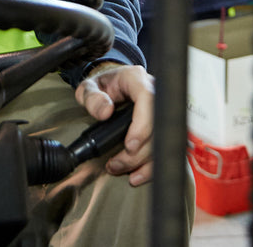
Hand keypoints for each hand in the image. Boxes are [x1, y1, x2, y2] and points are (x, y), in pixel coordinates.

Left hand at [74, 63, 154, 184]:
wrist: (112, 86)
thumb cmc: (104, 85)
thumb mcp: (89, 87)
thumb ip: (92, 98)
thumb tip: (105, 112)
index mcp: (137, 80)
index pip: (148, 99)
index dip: (143, 125)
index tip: (130, 145)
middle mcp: (155, 93)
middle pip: (158, 126)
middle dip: (138, 152)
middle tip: (117, 163)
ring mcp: (161, 110)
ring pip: (163, 141)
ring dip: (143, 162)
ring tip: (121, 169)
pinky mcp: (162, 126)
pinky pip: (164, 149)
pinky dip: (151, 166)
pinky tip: (137, 174)